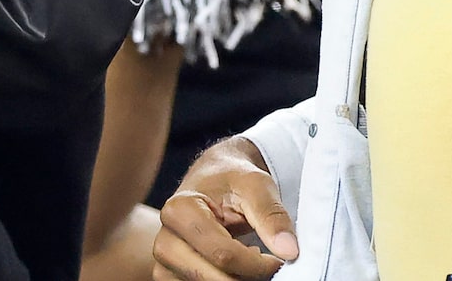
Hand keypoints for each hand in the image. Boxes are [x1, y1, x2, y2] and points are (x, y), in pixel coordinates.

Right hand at [152, 139, 295, 278]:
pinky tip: (237, 268)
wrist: (212, 180)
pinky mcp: (167, 277)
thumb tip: (289, 250)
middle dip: (247, 277)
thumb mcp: (257, 185)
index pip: (222, 253)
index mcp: (179, 211)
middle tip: (271, 266)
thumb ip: (272, 216)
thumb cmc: (233, 180)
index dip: (256, 264)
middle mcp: (164, 241)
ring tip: (253, 259)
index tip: (280, 260)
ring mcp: (161, 263)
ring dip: (236, 280)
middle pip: (210, 276)